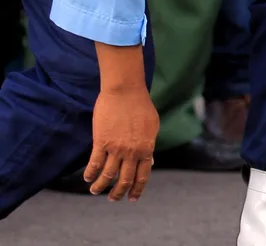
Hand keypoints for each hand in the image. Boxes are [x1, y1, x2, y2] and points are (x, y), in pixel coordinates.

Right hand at [86, 86, 158, 201]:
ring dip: (100, 186)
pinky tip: (87, 178)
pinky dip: (90, 173)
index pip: (142, 176)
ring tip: (95, 191)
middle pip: (124, 180)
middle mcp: (132, 152)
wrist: (125, 91)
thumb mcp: (152, 127)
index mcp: (147, 148)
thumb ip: (150, 146)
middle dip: (118, 193)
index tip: (132, 198)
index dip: (137, 189)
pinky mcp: (101, 141)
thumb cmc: (141, 106)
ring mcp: (116, 148)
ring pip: (107, 175)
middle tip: (113, 199)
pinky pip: (94, 163)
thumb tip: (150, 161)